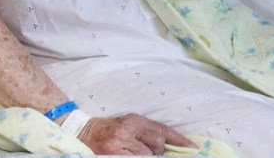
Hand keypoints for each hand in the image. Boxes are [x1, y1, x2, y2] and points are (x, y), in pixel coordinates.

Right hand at [78, 113, 195, 155]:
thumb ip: (145, 132)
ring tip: (133, 153)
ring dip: (145, 156)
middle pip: (157, 141)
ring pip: (147, 154)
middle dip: (157, 150)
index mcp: (133, 119)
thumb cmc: (107, 131)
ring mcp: (119, 142)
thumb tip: (168, 145)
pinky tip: (129, 156)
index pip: (162, 129)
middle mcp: (127, 129)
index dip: (179, 140)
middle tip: (146, 152)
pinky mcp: (112, 154)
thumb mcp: (126, 126)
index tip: (193, 148)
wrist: (80, 132)